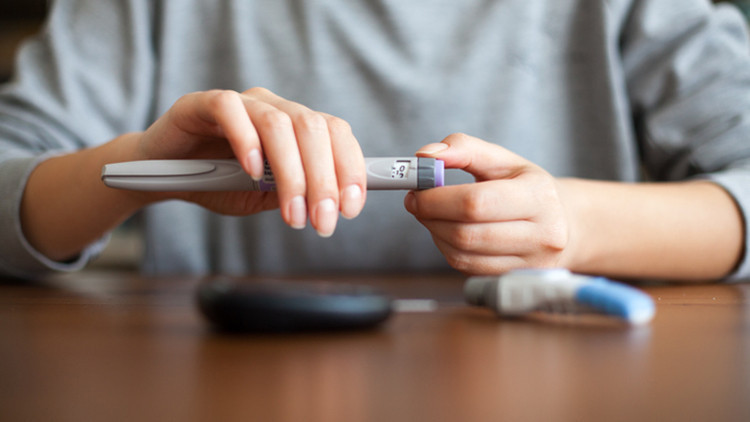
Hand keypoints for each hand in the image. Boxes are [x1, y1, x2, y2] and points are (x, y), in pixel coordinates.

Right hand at [136, 87, 366, 236]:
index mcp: (296, 126)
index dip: (350, 168)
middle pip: (313, 129)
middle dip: (324, 180)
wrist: (161, 177)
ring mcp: (241, 102)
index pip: (336, 133)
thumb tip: (335, 204)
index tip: (351, 208)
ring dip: (292, 173)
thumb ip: (296, 193)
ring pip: (279, 124)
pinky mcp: (202, 103)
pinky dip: (246, 140)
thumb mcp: (265, 197)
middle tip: (323, 222)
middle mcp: (273, 107)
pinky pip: (230, 110)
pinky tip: (251, 171)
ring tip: (293, 214)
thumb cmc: (218, 185)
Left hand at [404, 133, 569, 274]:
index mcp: (539, 197)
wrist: (565, 224)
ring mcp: (530, 263)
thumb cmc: (527, 188)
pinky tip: (448, 232)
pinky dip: (447, 248)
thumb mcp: (504, 159)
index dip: (437, 199)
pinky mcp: (513, 279)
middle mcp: (542, 234)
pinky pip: (466, 267)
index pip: (476, 203)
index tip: (416, 190)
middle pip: (466, 233)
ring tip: (433, 215)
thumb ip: (464, 149)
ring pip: (462, 254)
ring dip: (435, 233)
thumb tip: (426, 155)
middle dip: (430, 216)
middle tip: (416, 202)